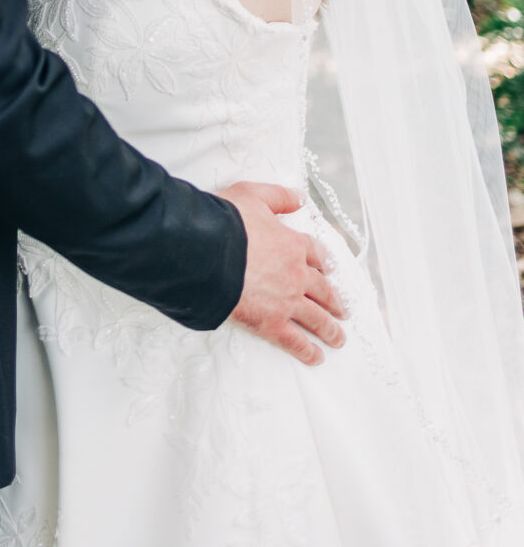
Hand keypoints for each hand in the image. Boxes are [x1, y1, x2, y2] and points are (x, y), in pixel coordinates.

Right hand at [221, 181, 346, 366]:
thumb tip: (300, 198)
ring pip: (316, 318)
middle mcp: (297, 275)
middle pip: (323, 290)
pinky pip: (295, 341)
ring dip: (330, 330)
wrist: (208, 252)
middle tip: (344, 311)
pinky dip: (308, 351)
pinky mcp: (271, 323)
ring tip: (339, 339)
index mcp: (293, 244)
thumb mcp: (253, 194)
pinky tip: (317, 358)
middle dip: (335, 302)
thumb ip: (279, 196)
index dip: (325, 263)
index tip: (330, 272)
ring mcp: (287, 301)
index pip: (317, 255)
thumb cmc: (227, 221)